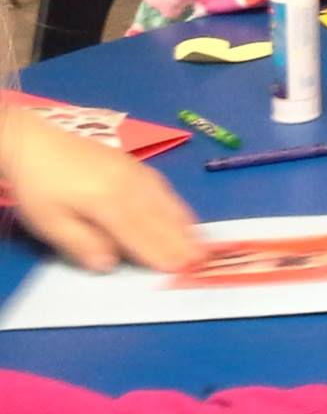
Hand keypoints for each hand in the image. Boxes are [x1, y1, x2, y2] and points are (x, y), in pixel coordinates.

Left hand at [0, 110, 198, 272]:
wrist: (38, 144)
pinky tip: (183, 216)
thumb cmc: (40, 188)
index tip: (179, 269)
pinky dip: (178, 206)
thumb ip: (80, 244)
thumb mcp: (49, 222)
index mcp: (107, 202)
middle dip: (181, 241)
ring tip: (200, 244)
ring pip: (167, 203)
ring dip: (184, 225)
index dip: (159, 252)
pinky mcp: (137, 166)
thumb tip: (109, 265)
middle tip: (200, 260)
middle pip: (160, 219)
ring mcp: (137, 173)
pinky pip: (165, 189)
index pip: (139, 234)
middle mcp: (130, 186)